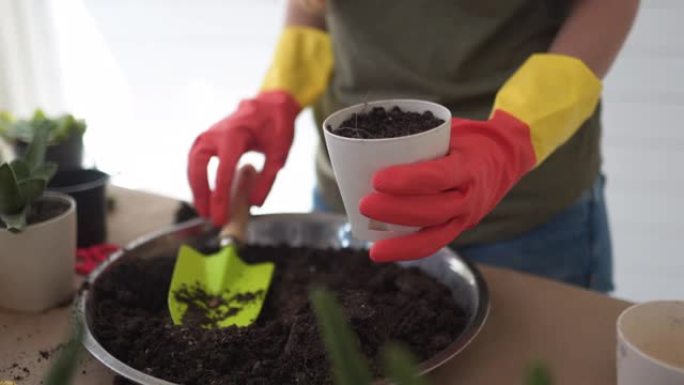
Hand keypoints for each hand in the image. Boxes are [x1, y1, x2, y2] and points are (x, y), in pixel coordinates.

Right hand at [188, 91, 299, 226]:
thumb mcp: (279, 153)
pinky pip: (196, 160)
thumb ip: (267, 179)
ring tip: (204, 209)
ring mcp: (208, 134)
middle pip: (199, 166)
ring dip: (196, 187)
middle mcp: (216, 133)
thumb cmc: (276, 126)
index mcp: (235, 135)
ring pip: (193, 163)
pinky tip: (203, 194)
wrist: (269, 104)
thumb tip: (254, 204)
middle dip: (201, 193)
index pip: (223, 171)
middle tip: (207, 216)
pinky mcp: (206, 138)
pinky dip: (197, 178)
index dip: (220, 198)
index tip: (220, 217)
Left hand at [359, 112, 536, 261]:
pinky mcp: (460, 228)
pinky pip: (435, 243)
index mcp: (468, 166)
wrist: (507, 158)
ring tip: (372, 246)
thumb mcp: (451, 130)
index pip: (436, 176)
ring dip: (401, 242)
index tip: (377, 180)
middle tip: (364, 205)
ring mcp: (466, 216)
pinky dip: (409, 250)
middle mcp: (470, 195)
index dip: (406, 181)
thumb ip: (420, 137)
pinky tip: (384, 252)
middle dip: (396, 212)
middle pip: (432, 210)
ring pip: (435, 236)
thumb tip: (372, 138)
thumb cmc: (470, 140)